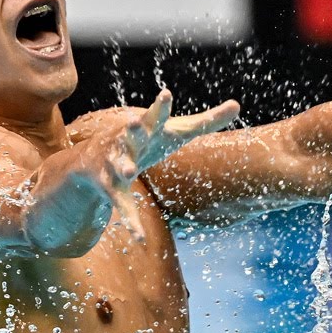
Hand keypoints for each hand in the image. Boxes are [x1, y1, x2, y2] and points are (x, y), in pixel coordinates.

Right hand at [99, 89, 239, 239]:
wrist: (93, 160)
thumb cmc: (147, 141)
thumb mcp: (176, 131)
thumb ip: (207, 120)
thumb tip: (237, 104)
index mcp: (148, 129)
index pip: (156, 115)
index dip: (161, 106)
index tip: (165, 94)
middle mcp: (128, 142)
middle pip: (132, 134)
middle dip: (133, 127)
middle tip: (135, 120)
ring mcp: (116, 164)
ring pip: (120, 166)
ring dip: (123, 167)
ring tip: (128, 171)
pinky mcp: (110, 188)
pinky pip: (121, 206)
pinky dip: (131, 221)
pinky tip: (139, 238)